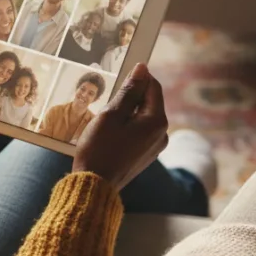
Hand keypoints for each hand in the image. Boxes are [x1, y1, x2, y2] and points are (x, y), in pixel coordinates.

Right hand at [72, 63, 167, 189]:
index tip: (121, 73)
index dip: (138, 77)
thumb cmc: (99, 149)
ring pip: (143, 117)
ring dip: (127, 111)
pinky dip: (127, 125)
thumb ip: (129, 91)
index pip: (153, 87)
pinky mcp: (146, 155)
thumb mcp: (111, 115)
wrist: (94, 186)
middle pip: (149, 102)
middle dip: (130, 96)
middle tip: (107, 99)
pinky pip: (139, 131)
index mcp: (156, 121)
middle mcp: (162, 134)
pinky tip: (109, 132)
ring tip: (105, 118)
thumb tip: (142, 68)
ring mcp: (155, 146)